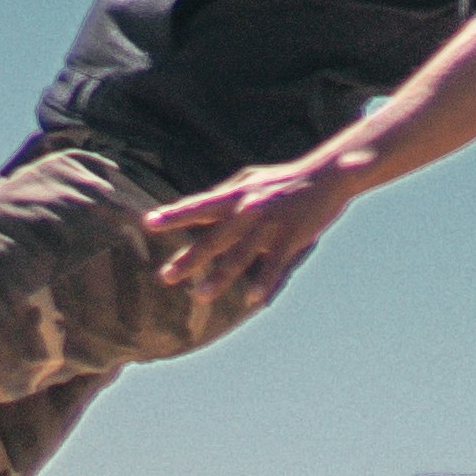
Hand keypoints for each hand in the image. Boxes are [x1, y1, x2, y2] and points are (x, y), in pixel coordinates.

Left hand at [144, 154, 357, 303]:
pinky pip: (274, 266)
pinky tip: (252, 300)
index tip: (148, 221)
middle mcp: (248, 210)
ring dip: (220, 277)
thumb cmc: (285, 178)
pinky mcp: (291, 238)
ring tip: (201, 295)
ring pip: (240, 256)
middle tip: (165, 276)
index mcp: (236, 194)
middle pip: (213, 239)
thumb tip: (200, 206)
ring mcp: (269, 226)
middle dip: (188, 259)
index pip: (198, 206)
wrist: (328, 175)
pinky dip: (263, 283)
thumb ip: (226, 194)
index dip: (174, 215)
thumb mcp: (251, 179)